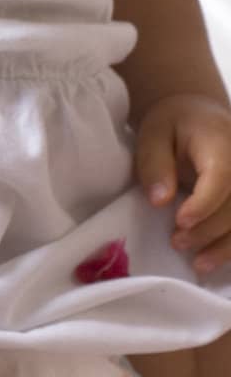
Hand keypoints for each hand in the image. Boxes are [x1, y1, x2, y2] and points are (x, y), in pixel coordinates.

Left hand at [135, 93, 230, 275]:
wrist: (199, 113)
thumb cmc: (173, 123)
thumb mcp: (153, 133)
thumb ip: (155, 164)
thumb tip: (159, 201)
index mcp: (221, 141)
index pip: (221, 176)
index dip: (204, 204)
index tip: (181, 221)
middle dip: (209, 229)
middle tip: (177, 242)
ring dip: (225, 245)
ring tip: (198, 263)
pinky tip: (214, 260)